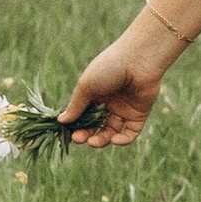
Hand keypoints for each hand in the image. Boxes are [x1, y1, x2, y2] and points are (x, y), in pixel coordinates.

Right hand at [62, 17, 176, 147]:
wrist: (138, 60)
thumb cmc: (109, 68)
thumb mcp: (86, 86)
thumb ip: (75, 106)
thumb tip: (61, 121)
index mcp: (94, 94)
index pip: (81, 115)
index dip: (74, 126)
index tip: (64, 134)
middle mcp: (108, 103)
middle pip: (95, 126)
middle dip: (85, 135)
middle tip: (79, 138)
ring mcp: (124, 109)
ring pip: (111, 132)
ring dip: (101, 140)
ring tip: (93, 142)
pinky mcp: (139, 114)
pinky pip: (130, 132)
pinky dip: (122, 140)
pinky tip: (114, 139)